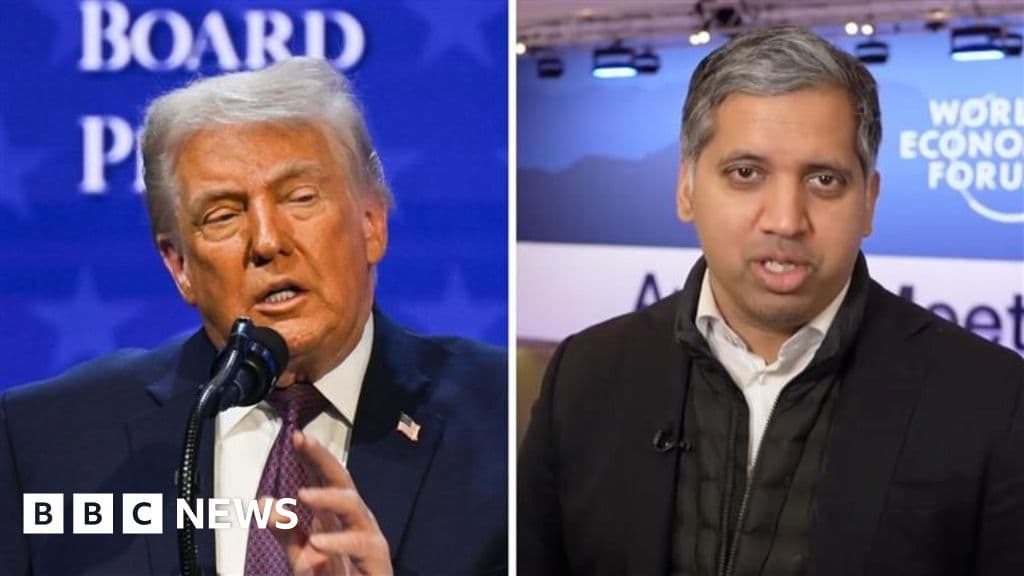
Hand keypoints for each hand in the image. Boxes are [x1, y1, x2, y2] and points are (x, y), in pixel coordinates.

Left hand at [266, 432, 392, 575]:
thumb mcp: (300, 553)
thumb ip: (284, 529)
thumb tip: (262, 501)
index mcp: (334, 513)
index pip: (324, 476)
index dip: (312, 455)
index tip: (295, 436)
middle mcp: (354, 518)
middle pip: (342, 479)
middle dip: (324, 458)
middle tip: (304, 442)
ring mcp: (367, 536)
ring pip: (353, 505)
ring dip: (328, 497)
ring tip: (301, 494)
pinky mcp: (376, 558)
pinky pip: (359, 544)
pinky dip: (338, 542)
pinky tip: (317, 542)